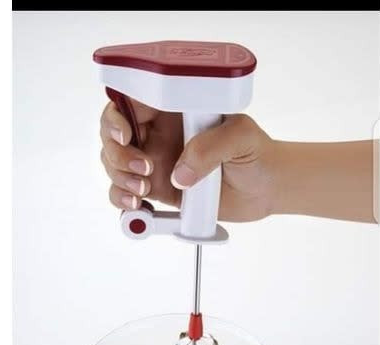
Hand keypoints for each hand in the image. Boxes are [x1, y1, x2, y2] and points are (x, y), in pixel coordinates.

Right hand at [100, 100, 277, 221]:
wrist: (264, 189)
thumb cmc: (256, 153)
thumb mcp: (241, 136)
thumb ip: (210, 146)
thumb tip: (179, 173)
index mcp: (173, 111)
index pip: (131, 104)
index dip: (117, 117)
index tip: (125, 134)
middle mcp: (159, 135)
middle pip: (114, 137)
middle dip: (118, 154)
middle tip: (145, 168)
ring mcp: (156, 164)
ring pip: (116, 167)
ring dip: (120, 179)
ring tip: (144, 190)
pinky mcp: (159, 190)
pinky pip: (128, 194)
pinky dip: (124, 203)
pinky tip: (138, 206)